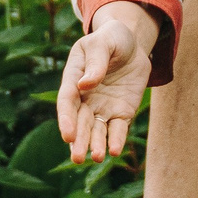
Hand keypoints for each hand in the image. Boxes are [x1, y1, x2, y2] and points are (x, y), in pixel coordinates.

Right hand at [58, 4, 157, 163]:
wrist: (131, 43)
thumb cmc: (110, 39)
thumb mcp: (103, 42)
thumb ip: (95, 61)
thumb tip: (86, 83)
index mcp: (73, 78)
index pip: (67, 102)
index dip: (66, 119)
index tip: (68, 135)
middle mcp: (85, 98)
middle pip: (80, 122)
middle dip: (79, 140)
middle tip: (78, 158)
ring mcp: (103, 106)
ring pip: (97, 129)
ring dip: (96, 144)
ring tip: (98, 157)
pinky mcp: (121, 111)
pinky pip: (118, 128)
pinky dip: (116, 140)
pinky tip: (114, 151)